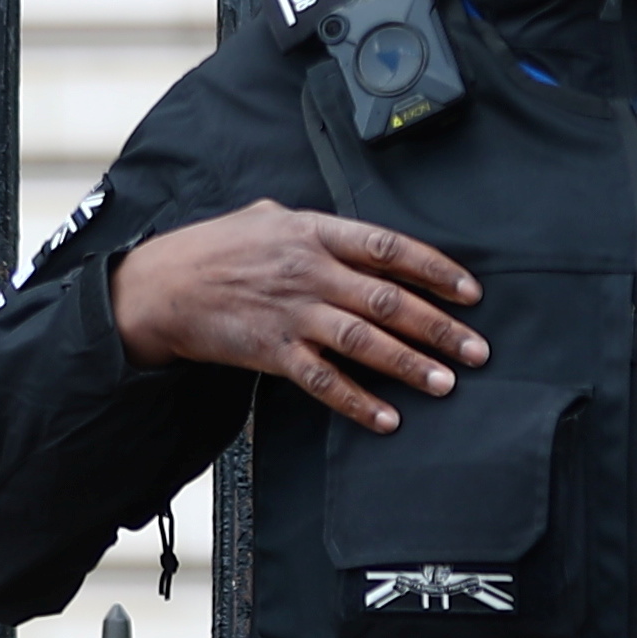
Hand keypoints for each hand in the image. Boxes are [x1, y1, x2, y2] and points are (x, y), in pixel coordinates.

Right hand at [107, 202, 487, 435]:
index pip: (388, 248)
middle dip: (440, 328)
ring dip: (409, 365)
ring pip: (364, 342)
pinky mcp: (271, 351)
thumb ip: (319, 228)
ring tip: (446, 384)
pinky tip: (387, 419)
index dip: (435, 270)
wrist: (159, 287)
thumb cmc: (216, 250)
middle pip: (388, 301)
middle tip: (478, 351)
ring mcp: (291, 313)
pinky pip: (323, 381)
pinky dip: (357, 402)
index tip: (471, 293)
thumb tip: (365, 240)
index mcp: (312, 232)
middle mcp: (307, 271)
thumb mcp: (267, 218)